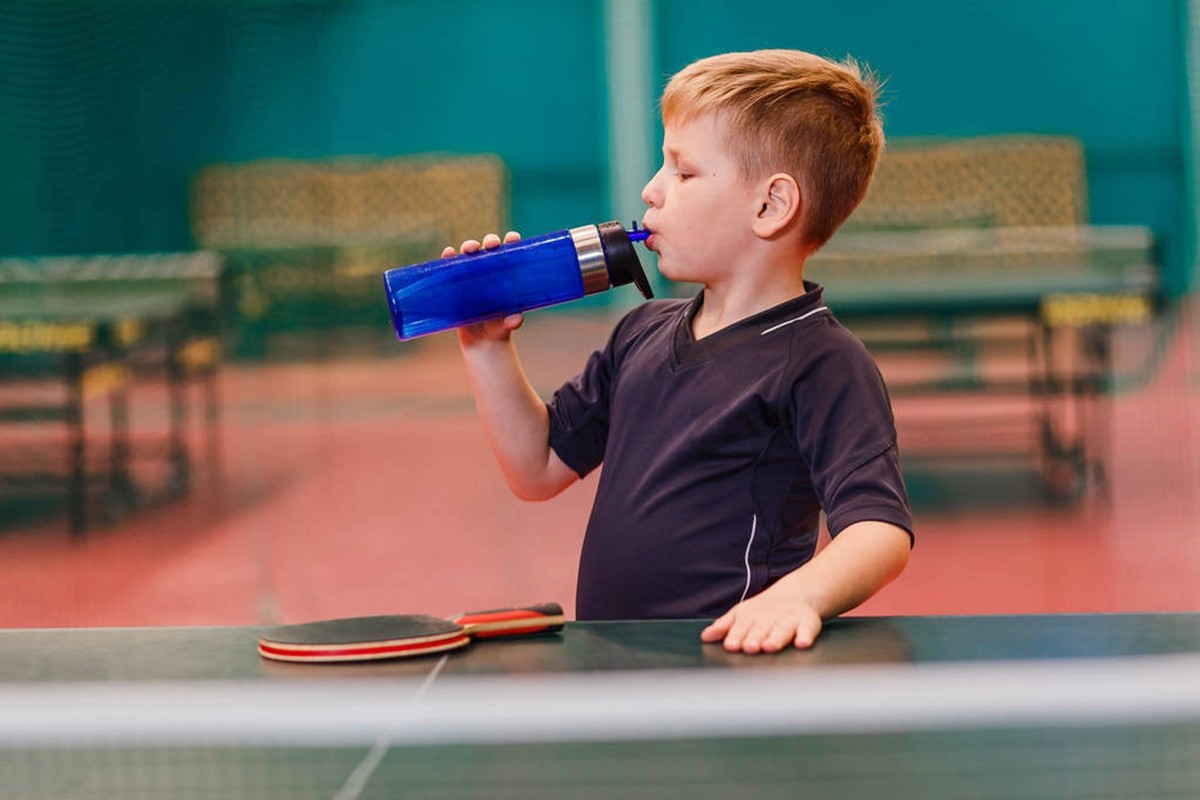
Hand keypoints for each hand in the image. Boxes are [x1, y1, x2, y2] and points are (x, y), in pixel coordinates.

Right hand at [446, 232, 524, 344]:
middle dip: (490, 241)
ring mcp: (471, 276)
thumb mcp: (506, 326)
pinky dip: (448, 258)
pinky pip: (451, 267)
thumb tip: (515, 319)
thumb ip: (512, 321)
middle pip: (489, 248)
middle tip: (491, 244)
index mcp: (506, 276)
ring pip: (470, 254)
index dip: (511, 241)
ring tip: (469, 248)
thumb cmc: (498, 329)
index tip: (512, 238)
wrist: (481, 342)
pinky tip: (448, 253)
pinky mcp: (456, 284)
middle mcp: (489, 271)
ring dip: (469, 246)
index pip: (510, 253)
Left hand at [700, 588, 823, 653]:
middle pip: (761, 629)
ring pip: (782, 629)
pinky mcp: (808, 622)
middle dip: (755, 638)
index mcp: (751, 616)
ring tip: (770, 646)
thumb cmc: (764, 611)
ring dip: (777, 638)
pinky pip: (808, 629)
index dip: (736, 635)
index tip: (731, 645)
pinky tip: (802, 644)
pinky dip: (806, 636)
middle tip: (750, 647)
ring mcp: (789, 619)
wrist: (797, 593)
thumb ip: (724, 626)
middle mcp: (770, 617)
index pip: (741, 626)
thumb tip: (705, 637)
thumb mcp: (742, 614)